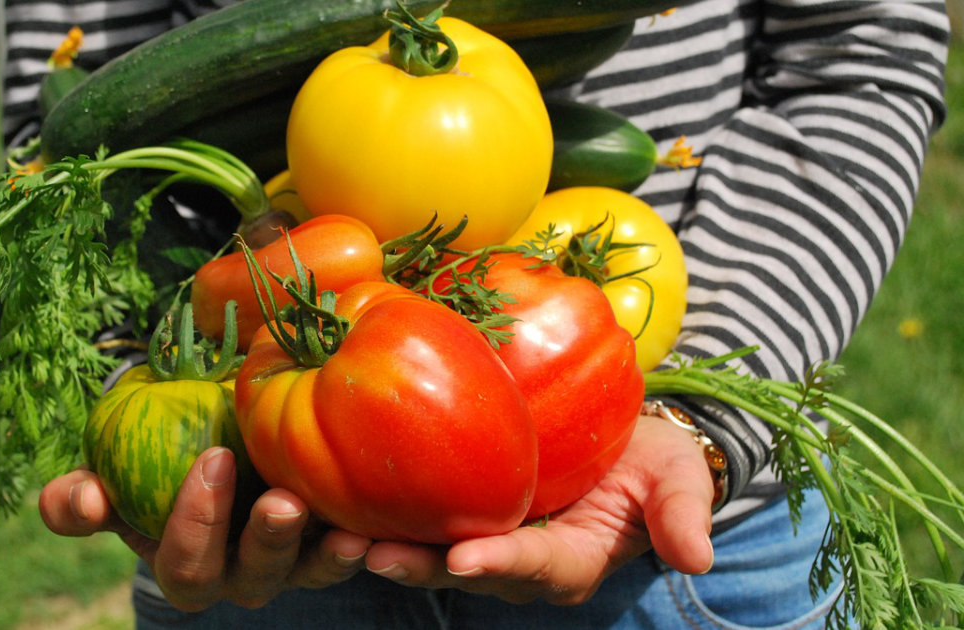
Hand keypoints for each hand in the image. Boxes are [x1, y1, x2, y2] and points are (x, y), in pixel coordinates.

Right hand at [38, 447, 371, 610]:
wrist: (216, 444)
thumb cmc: (155, 460)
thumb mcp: (113, 476)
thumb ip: (81, 497)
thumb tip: (81, 499)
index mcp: (186, 563)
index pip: (184, 564)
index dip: (194, 522)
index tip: (212, 458)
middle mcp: (240, 575)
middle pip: (251, 576)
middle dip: (266, 541)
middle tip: (281, 501)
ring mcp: (292, 564)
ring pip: (310, 571)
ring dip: (326, 553)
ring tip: (347, 529)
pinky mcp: (334, 544)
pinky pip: (352, 551)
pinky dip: (368, 540)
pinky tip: (380, 519)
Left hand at [363, 414, 715, 604]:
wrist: (621, 440)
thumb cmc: (651, 458)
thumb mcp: (676, 478)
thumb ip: (681, 513)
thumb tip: (698, 557)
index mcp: (571, 560)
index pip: (535, 566)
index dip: (501, 564)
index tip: (466, 559)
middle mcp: (519, 561)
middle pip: (466, 570)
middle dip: (423, 567)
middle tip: (375, 555)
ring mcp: (486, 538)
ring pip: (431, 551)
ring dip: (389, 546)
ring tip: (341, 536)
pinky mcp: (459, 510)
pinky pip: (420, 516)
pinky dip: (383, 511)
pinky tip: (340, 495)